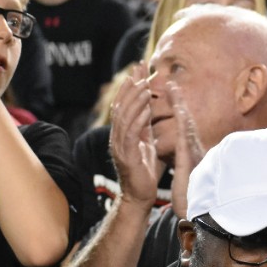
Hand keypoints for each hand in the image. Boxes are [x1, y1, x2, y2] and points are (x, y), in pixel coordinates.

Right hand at [108, 70, 161, 208]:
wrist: (140, 198)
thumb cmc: (145, 174)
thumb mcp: (147, 146)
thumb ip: (146, 131)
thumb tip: (148, 114)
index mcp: (123, 134)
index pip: (125, 105)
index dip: (131, 86)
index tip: (139, 69)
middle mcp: (118, 137)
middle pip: (122, 105)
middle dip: (131, 86)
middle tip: (139, 68)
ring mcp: (120, 145)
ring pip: (125, 117)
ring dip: (135, 99)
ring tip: (145, 84)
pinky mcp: (127, 155)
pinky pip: (132, 133)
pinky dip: (139, 118)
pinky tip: (146, 107)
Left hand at [166, 80, 204, 217]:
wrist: (192, 205)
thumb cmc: (189, 192)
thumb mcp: (185, 171)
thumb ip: (185, 160)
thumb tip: (183, 154)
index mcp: (188, 150)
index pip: (181, 126)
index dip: (175, 109)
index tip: (169, 96)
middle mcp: (192, 147)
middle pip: (184, 118)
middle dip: (178, 100)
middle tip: (170, 82)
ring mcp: (192, 149)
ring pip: (185, 122)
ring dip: (180, 104)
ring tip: (172, 87)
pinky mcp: (189, 155)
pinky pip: (184, 134)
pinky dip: (182, 120)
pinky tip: (178, 108)